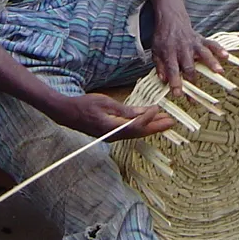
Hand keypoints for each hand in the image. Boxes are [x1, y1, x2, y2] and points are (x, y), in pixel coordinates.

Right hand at [55, 94, 174, 140]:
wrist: (66, 113)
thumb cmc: (83, 105)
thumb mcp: (104, 103)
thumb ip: (124, 110)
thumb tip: (142, 112)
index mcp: (112, 128)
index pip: (136, 126)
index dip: (148, 118)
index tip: (158, 108)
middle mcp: (113, 136)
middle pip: (139, 133)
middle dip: (156, 127)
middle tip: (172, 122)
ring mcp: (112, 136)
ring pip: (136, 133)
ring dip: (151, 127)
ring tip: (165, 121)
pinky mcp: (111, 134)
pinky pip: (130, 132)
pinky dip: (141, 127)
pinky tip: (148, 122)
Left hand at [150, 15, 228, 97]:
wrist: (171, 19)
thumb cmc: (163, 38)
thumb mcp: (155, 51)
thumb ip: (160, 66)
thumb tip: (164, 80)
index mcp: (169, 53)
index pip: (172, 69)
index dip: (175, 82)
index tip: (178, 93)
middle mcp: (182, 49)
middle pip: (189, 66)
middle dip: (192, 81)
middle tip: (195, 96)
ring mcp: (193, 44)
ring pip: (203, 54)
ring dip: (211, 62)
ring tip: (219, 71)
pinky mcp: (201, 40)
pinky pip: (211, 44)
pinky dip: (219, 49)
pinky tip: (226, 55)